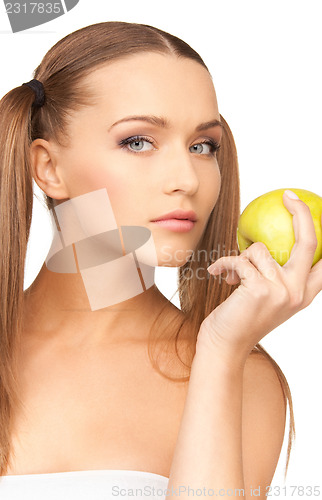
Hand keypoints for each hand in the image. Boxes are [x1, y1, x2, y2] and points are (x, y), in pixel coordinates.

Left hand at [197, 191, 321, 359]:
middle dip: (302, 212)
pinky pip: (240, 259)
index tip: (310, 209)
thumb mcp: (266, 297)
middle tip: (288, 195)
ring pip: (260, 249)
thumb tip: (266, 244)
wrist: (224, 345)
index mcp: (304, 293)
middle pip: (309, 242)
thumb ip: (275, 275)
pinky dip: (224, 264)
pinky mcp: (261, 289)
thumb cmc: (241, 318)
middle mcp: (298, 292)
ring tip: (232, 274)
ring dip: (240, 257)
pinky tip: (218, 273)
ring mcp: (282, 291)